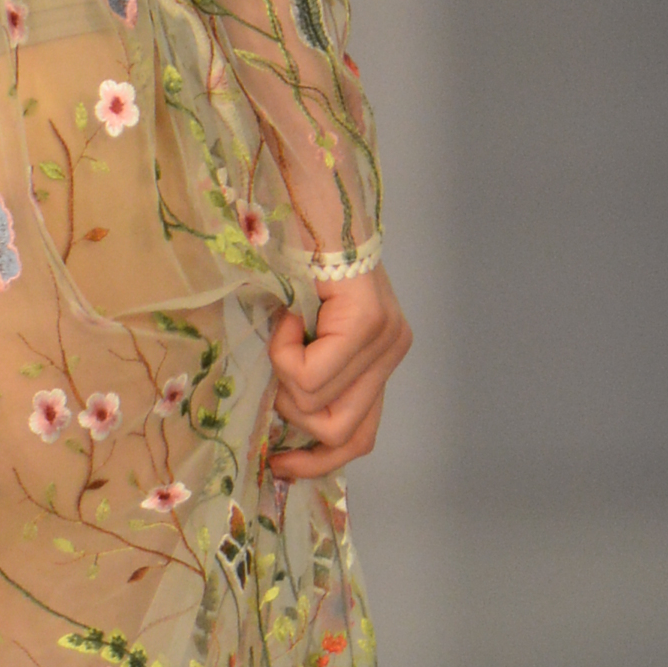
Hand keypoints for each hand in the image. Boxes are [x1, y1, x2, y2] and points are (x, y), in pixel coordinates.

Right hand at [264, 262, 409, 487]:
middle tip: (274, 375)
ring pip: (316, 405)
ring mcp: (386, 338)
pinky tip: (286, 313)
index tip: (280, 466)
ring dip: (282, 374)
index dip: (319, 462)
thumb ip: (311, 373)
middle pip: (341, 431)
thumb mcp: (304, 333)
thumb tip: (284, 429)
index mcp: (381, 358)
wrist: (309, 200)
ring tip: (284, 328)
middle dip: (293, 415)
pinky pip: (310, 373)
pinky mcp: (368, 323)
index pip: (360, 437)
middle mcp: (393, 351)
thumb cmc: (296, 257)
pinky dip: (282, 349)